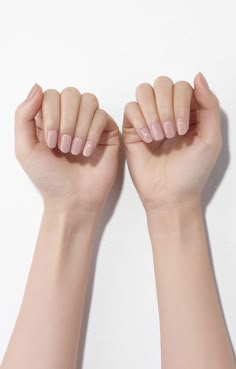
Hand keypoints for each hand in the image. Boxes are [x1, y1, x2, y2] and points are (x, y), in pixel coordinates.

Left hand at [15, 85, 119, 212]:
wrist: (72, 199)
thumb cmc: (49, 177)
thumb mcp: (25, 148)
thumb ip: (23, 115)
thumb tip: (37, 86)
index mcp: (48, 117)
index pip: (51, 94)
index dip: (51, 115)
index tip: (50, 142)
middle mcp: (70, 117)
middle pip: (71, 93)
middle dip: (67, 122)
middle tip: (63, 148)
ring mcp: (89, 123)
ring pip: (89, 101)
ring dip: (80, 128)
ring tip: (75, 151)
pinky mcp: (106, 132)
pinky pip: (103, 116)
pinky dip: (93, 134)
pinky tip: (88, 152)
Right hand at [123, 73, 221, 210]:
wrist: (169, 195)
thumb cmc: (191, 172)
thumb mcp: (211, 140)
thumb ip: (209, 106)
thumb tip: (198, 77)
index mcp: (189, 111)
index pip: (182, 86)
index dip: (181, 102)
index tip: (183, 129)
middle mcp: (168, 111)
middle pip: (162, 84)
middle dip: (165, 107)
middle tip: (171, 133)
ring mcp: (149, 118)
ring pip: (143, 91)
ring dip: (151, 113)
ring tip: (158, 136)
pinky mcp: (132, 128)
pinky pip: (129, 108)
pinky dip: (139, 121)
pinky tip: (146, 140)